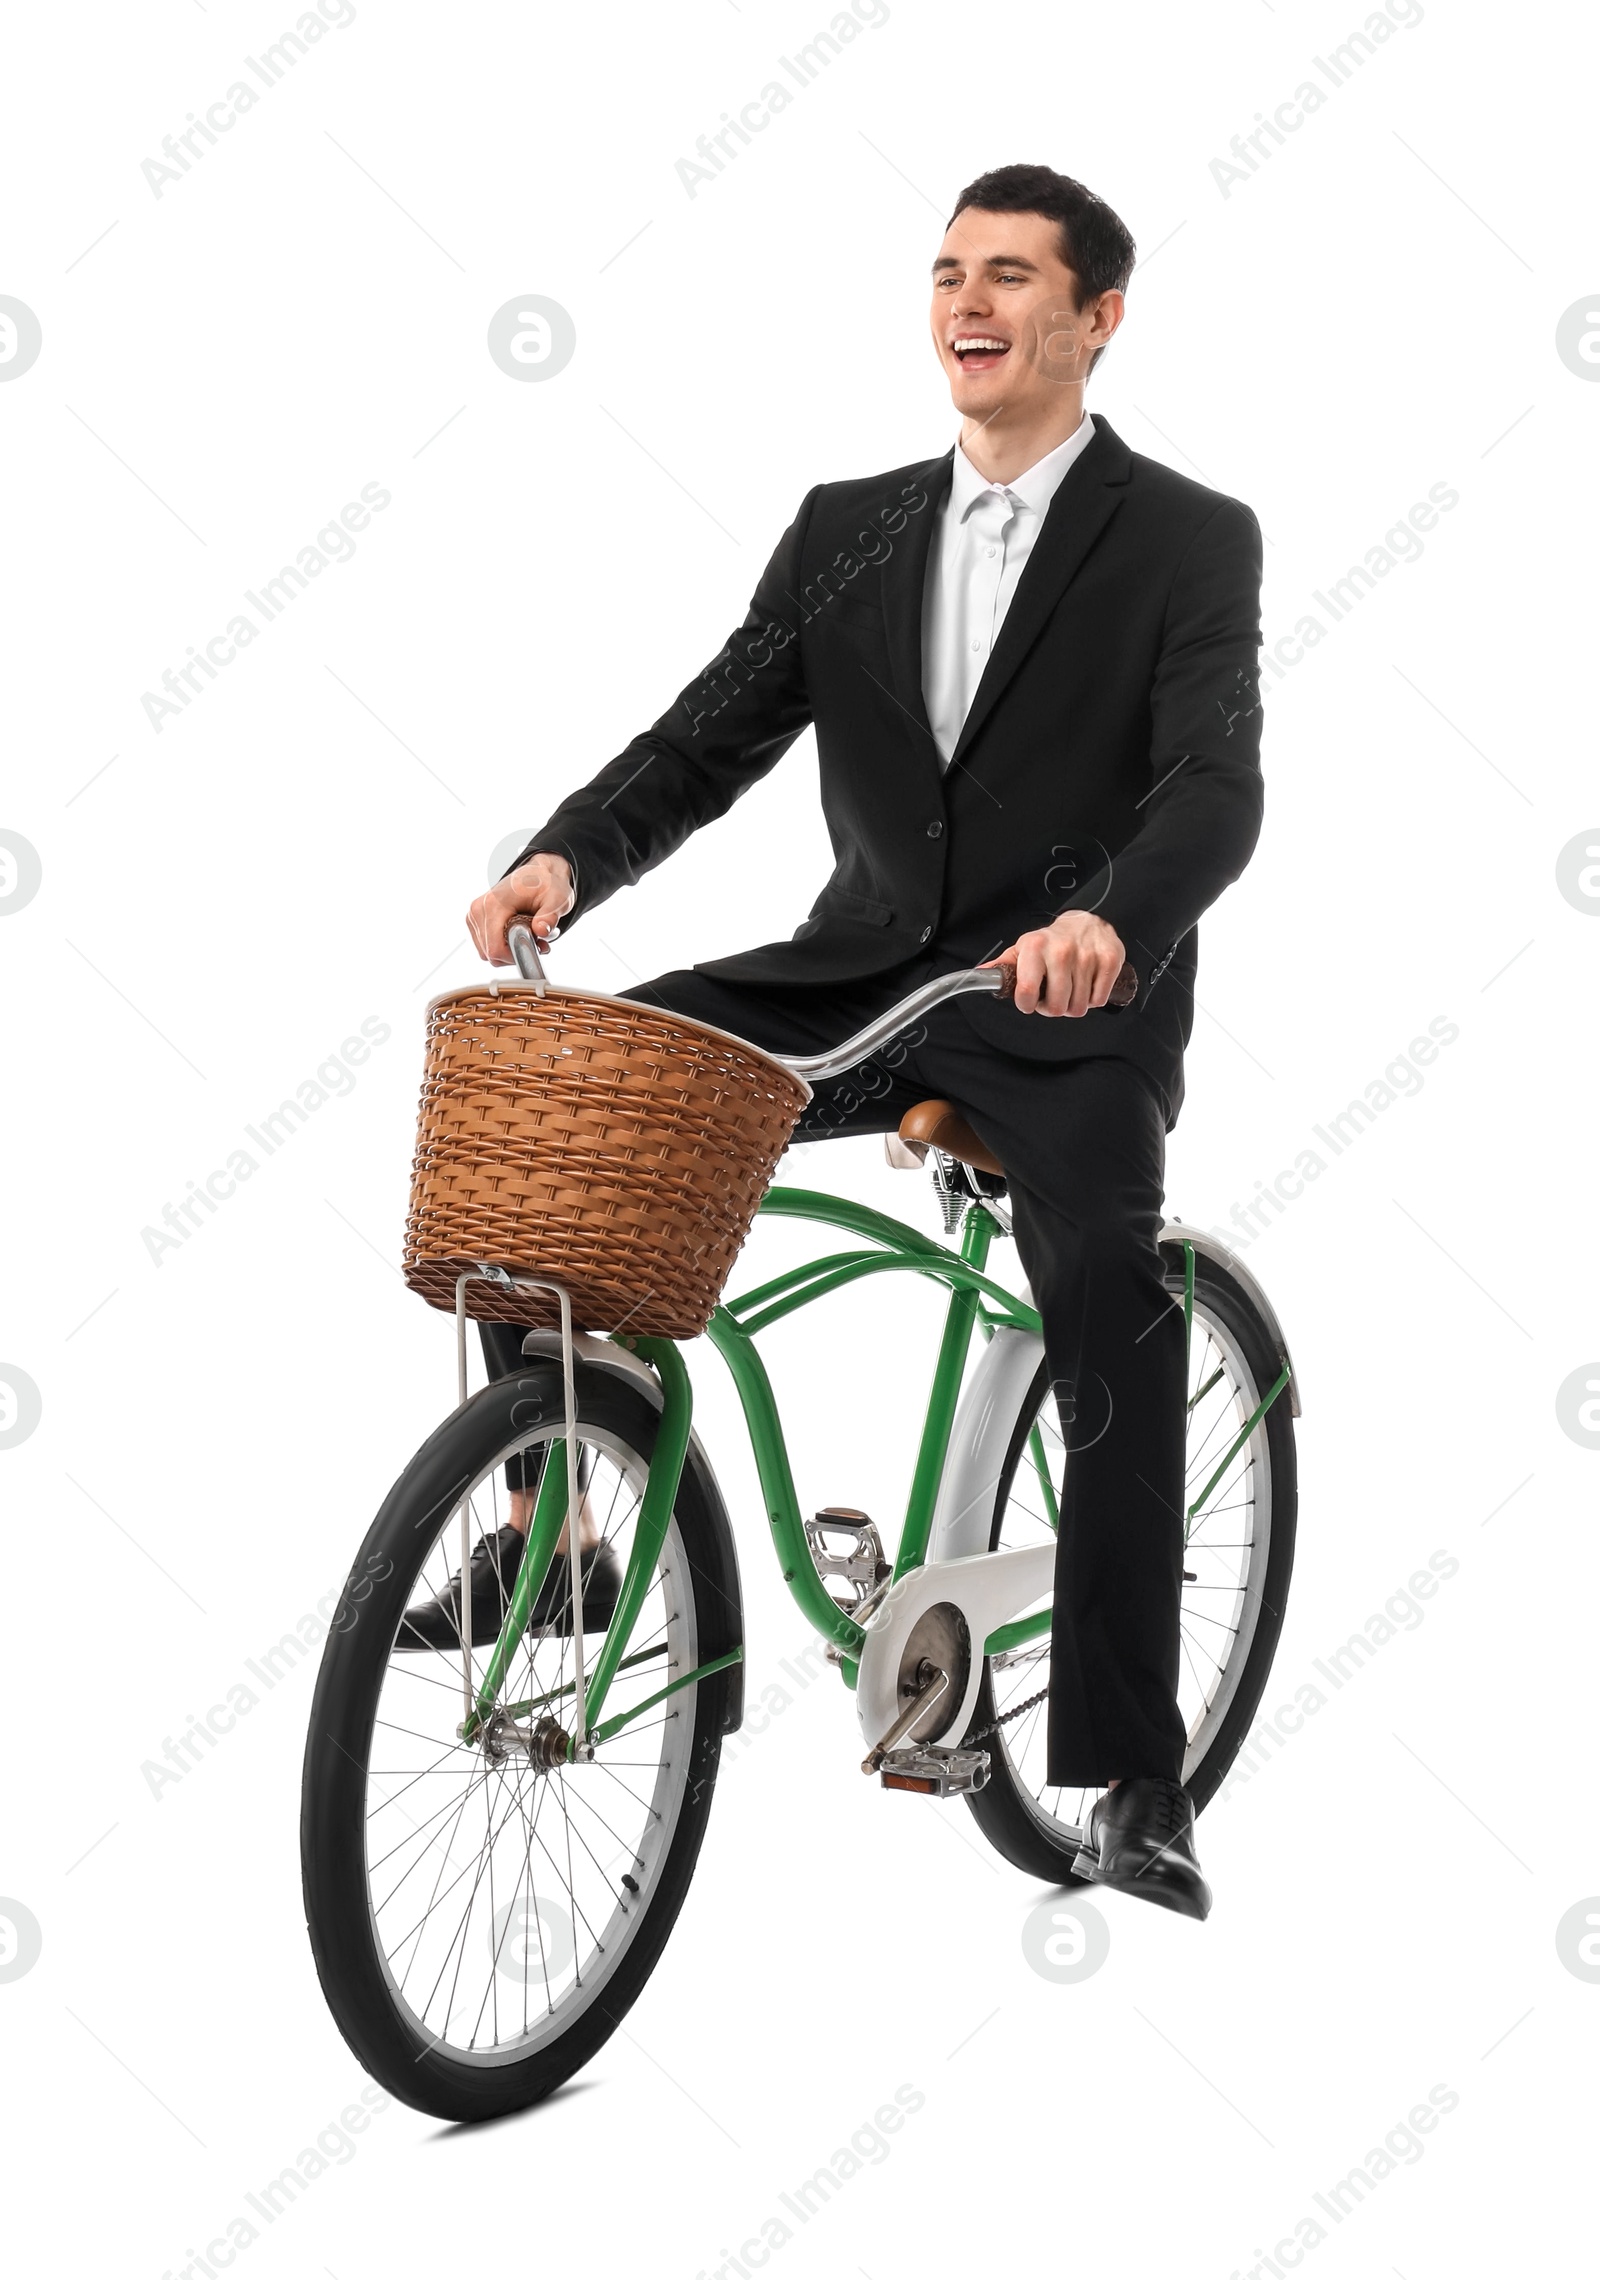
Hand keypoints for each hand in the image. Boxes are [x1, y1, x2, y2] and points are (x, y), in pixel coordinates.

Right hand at [467, 852, 574, 965]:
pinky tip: (518, 934)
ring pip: (487, 952)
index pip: (495, 948)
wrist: (537, 873)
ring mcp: (474, 915)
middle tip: (537, 942)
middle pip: (489, 953)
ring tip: (529, 935)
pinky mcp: (475, 920)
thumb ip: (549, 916)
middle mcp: (478, 909)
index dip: (515, 955)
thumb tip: (541, 930)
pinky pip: (485, 945)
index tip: (535, 947)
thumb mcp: (556, 899)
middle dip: (514, 953)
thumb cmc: (546, 885)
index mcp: (493, 904)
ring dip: (509, 950)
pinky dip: (502, 946)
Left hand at [984, 910, 1125, 1016]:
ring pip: (1079, 1007)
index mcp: (1035, 948)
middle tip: (1053, 997)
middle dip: (1053, 1008)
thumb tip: (980, 973)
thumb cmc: (1051, 942)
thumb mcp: (1023, 950)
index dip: (1027, 1005)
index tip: (1029, 1003)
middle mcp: (1061, 950)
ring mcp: (1087, 955)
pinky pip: (1100, 999)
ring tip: (1070, 989)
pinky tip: (1087, 985)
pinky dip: (1094, 999)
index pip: (1027, 992)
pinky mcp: (1109, 960)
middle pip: (1056, 1007)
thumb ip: (1003, 966)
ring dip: (1074, 1005)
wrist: (1085, 922)